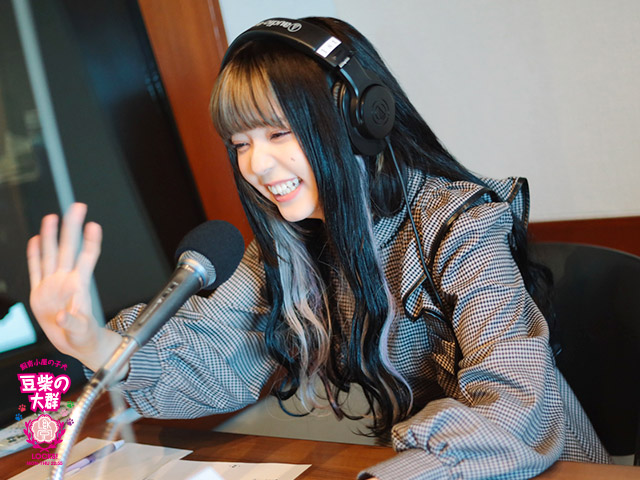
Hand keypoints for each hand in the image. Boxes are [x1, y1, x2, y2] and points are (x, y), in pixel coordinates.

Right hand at [27, 203, 120, 370]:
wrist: (73, 344)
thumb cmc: (83, 336)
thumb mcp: (81, 332)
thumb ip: (73, 323)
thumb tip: (63, 316)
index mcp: (79, 287)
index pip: (87, 258)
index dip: (91, 242)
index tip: (94, 225)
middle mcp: (66, 280)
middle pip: (68, 248)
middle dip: (71, 227)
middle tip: (77, 206)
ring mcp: (52, 284)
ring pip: (50, 254)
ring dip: (50, 235)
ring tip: (52, 217)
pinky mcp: (39, 292)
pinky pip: (35, 269)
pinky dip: (34, 255)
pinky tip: (35, 240)